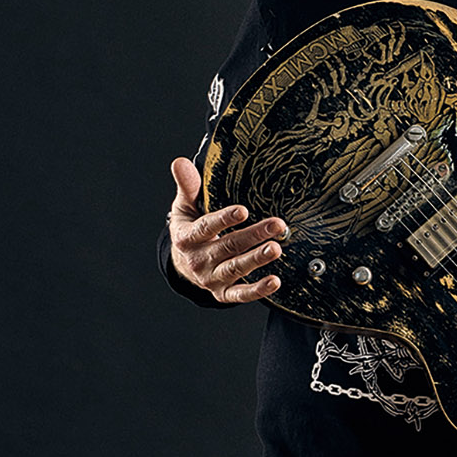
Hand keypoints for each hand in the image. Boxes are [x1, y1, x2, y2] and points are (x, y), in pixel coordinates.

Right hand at [167, 157, 285, 302]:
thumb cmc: (189, 228)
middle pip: (228, 246)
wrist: (183, 264)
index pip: (206, 227)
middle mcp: (198, 260)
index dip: (224, 219)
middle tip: (277, 224)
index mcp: (187, 237)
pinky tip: (275, 281)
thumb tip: (180, 162)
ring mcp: (211, 278)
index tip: (243, 210)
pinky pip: (240, 294)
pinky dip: (257, 290)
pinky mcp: (223, 293)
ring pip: (236, 269)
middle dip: (253, 235)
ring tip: (277, 249)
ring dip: (257, 259)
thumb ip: (187, 186)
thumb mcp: (185, 207)